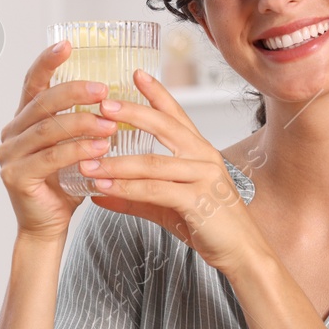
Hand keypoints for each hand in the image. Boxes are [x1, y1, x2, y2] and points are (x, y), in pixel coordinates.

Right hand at [0, 41, 117, 241]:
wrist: (47, 227)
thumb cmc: (64, 186)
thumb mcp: (74, 147)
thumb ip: (81, 122)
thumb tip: (113, 93)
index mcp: (24, 121)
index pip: (33, 84)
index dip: (48, 62)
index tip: (67, 44)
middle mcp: (12, 133)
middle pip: (43, 103)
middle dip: (75, 93)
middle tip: (104, 90)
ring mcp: (10, 155)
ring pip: (48, 129)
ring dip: (82, 123)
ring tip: (111, 122)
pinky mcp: (16, 177)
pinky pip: (52, 157)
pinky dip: (78, 150)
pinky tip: (101, 147)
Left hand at [82, 69, 266, 276]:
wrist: (242, 253)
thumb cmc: (210, 226)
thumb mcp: (167, 207)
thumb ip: (134, 197)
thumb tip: (98, 193)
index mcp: (200, 152)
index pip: (176, 115)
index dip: (157, 93)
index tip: (136, 74)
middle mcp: (204, 157)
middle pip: (164, 126)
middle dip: (131, 112)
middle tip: (102, 105)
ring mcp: (203, 177)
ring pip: (152, 162)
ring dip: (116, 163)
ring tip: (86, 161)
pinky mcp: (199, 201)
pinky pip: (156, 190)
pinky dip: (127, 189)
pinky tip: (105, 188)